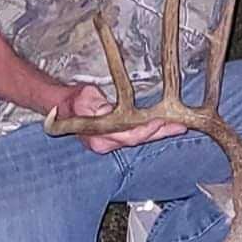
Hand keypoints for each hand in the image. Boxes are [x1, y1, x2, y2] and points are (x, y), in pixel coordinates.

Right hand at [53, 84, 187, 153]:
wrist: (61, 109)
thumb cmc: (73, 101)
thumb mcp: (84, 98)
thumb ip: (96, 104)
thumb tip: (106, 107)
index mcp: (99, 136)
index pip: (128, 135)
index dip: (146, 129)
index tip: (160, 121)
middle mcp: (106, 143)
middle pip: (139, 139)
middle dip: (161, 132)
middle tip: (180, 126)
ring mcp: (111, 143)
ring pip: (140, 139)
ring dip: (160, 133)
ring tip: (179, 127)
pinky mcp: (116, 139)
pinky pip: (137, 136)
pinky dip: (152, 132)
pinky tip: (166, 127)